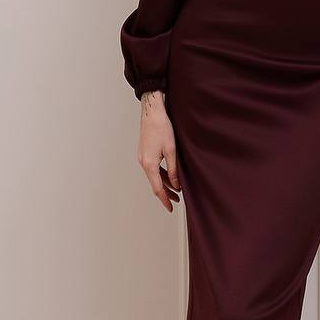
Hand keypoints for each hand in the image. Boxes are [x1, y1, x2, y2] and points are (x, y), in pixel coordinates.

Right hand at [137, 90, 180, 211]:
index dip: (165, 199)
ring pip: (154, 176)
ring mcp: (143, 157)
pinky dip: (161, 174)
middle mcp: (143, 162)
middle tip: (176, 200)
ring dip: (164, 183)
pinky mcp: (145, 152)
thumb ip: (174, 170)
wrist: (152, 112)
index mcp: (149, 164)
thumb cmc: (161, 127)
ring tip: (176, 189)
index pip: (157, 188)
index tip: (170, 208)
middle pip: (155, 183)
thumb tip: (176, 185)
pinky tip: (170, 176)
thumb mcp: (171, 151)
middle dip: (166, 193)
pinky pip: (153, 168)